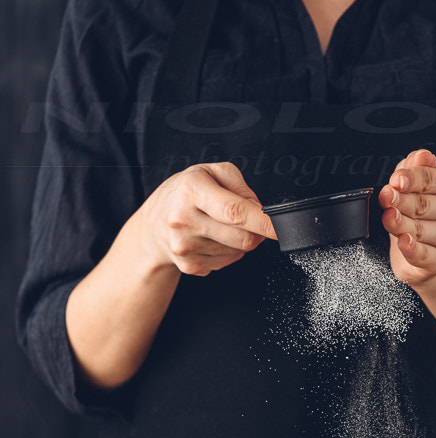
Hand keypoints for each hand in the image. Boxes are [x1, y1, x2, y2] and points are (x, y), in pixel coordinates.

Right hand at [138, 162, 276, 276]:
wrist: (153, 223)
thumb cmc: (185, 193)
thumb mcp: (210, 172)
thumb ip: (239, 186)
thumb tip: (259, 210)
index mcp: (191, 190)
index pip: (234, 212)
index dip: (263, 223)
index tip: (280, 229)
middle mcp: (184, 220)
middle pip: (242, 238)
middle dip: (257, 232)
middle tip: (250, 221)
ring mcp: (185, 247)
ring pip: (238, 252)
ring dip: (240, 240)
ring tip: (220, 226)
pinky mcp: (189, 266)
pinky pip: (227, 262)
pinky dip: (228, 252)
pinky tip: (212, 238)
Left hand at [378, 149, 435, 288]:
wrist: (428, 250)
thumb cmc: (419, 211)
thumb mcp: (414, 183)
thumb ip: (415, 168)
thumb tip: (421, 156)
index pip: (431, 179)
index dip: (411, 179)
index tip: (396, 180)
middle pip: (423, 204)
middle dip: (401, 201)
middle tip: (386, 197)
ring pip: (420, 229)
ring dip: (400, 223)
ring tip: (389, 217)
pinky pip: (423, 254)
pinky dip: (412, 248)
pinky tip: (404, 241)